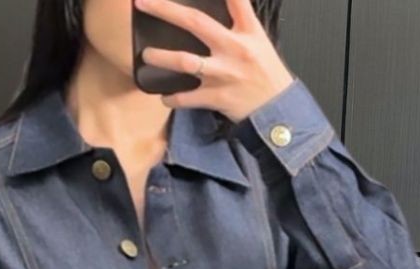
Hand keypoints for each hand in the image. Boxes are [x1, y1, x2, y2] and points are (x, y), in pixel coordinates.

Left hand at [134, 0, 294, 122]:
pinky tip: (163, 96)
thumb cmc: (265, 72)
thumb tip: (224, 4)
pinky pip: (187, 98)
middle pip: (196, 22)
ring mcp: (223, 74)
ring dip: (161, 57)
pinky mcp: (216, 97)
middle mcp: (233, 48)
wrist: (276, 108)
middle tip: (143, 3)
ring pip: (185, 61)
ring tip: (146, 55)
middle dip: (166, 10)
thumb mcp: (258, 39)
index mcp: (247, 31)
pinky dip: (171, 98)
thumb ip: (239, 18)